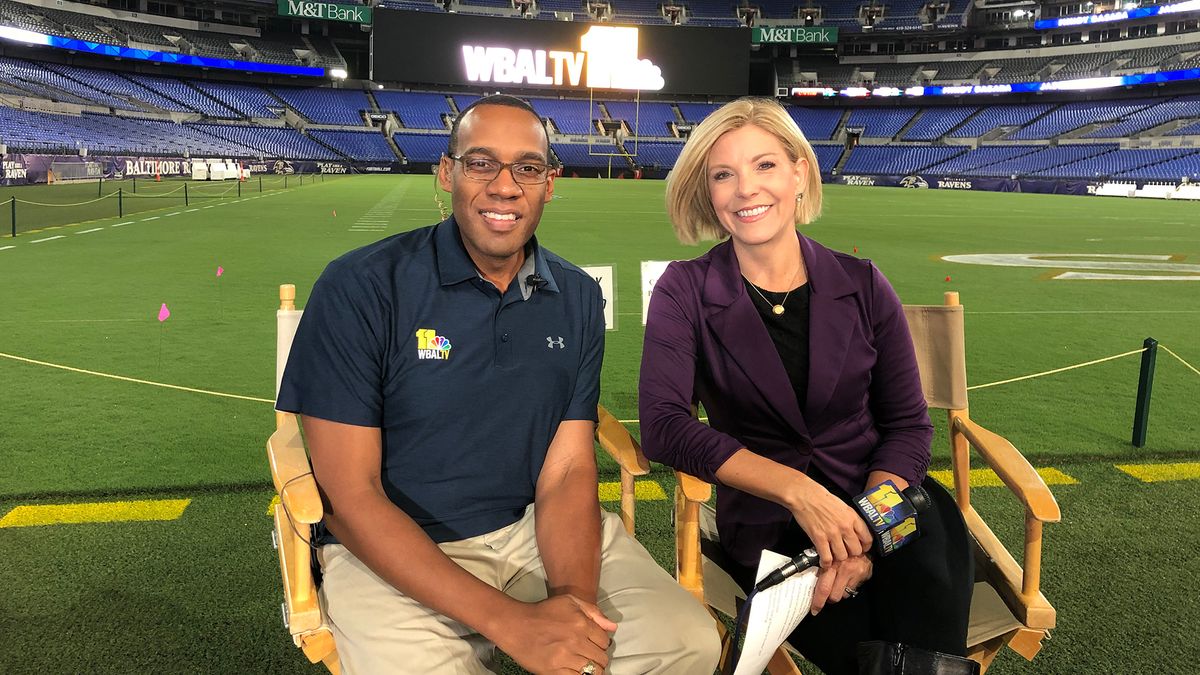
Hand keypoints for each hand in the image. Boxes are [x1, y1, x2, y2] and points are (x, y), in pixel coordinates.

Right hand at [492, 594, 616, 674]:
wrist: (516, 625)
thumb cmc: (543, 612)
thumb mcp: (569, 602)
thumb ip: (593, 611)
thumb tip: (613, 627)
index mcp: (581, 623)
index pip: (605, 640)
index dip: (601, 642)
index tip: (593, 643)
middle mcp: (575, 641)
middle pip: (602, 658)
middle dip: (599, 657)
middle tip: (589, 655)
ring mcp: (565, 657)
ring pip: (593, 671)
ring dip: (592, 669)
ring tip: (584, 664)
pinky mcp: (554, 671)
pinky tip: (576, 670)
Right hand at [786, 475, 873, 566]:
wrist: (804, 495)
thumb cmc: (821, 498)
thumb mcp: (843, 506)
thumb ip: (850, 519)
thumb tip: (855, 532)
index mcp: (852, 517)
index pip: (867, 539)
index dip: (865, 546)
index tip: (861, 548)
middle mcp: (845, 527)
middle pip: (856, 551)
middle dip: (851, 553)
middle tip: (846, 551)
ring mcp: (832, 533)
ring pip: (842, 556)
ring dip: (838, 558)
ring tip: (834, 555)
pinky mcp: (819, 538)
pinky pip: (827, 557)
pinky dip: (826, 563)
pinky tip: (824, 562)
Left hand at [810, 554, 871, 614]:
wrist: (859, 542)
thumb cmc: (841, 548)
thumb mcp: (829, 555)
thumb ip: (822, 566)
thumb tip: (810, 578)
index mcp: (831, 564)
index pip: (823, 588)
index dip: (818, 601)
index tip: (814, 609)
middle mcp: (842, 569)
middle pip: (833, 595)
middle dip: (827, 600)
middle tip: (824, 599)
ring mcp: (853, 574)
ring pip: (842, 595)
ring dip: (837, 593)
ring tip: (835, 586)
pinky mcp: (861, 576)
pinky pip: (851, 590)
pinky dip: (847, 589)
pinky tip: (845, 582)